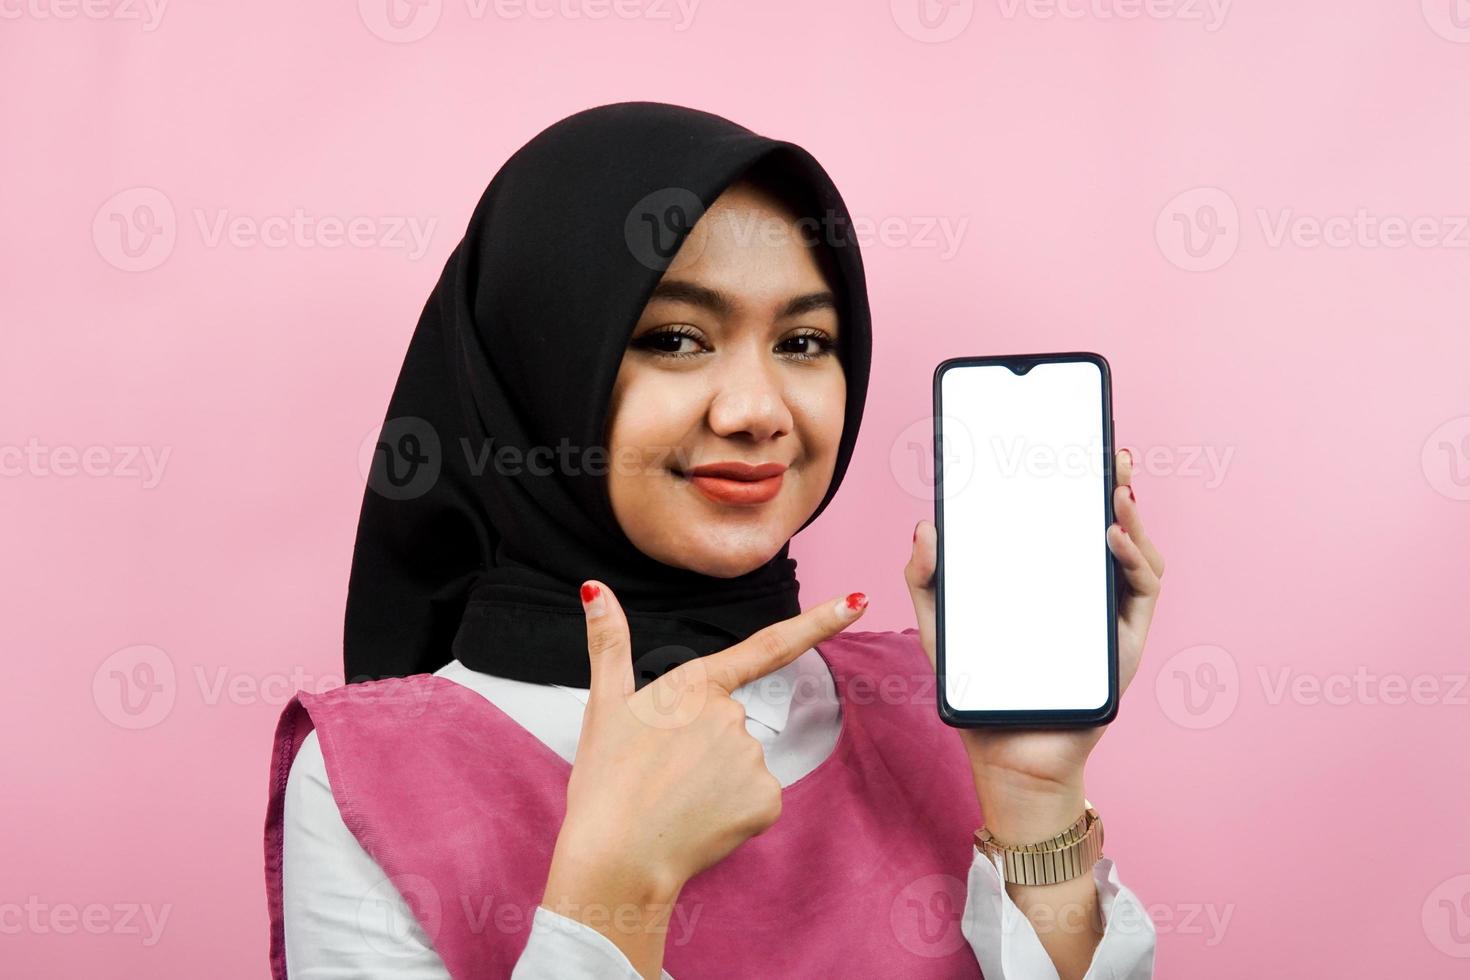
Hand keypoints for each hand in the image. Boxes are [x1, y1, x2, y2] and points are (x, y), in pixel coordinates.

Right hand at [542, 580, 867, 974]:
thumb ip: (608, 643)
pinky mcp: (766, 801)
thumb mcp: (603, 706)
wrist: (616, 859)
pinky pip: (756, 800)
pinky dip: (732, 812)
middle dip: (704, 746)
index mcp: (696, 686)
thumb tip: (595, 588)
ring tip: (675, 800)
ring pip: (742, 764)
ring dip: (715, 781)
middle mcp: (733, 716)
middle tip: (662, 774)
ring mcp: (753, 759)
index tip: (859, 600)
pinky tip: (699, 821)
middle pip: (731, 724)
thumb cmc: (606, 783)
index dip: (819, 622)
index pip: (769, 645)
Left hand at [904, 448, 1164, 836]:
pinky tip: (1113, 536)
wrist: (1007, 754)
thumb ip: (924, 577)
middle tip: (1110, 450)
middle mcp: (1083, 590)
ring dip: (1130, 515)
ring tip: (1115, 486)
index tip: (1069, 443)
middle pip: (1107, 527)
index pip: (1064, 522)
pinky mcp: (1125, 641)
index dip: (1073, 483)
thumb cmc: (978, 688)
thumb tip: (924, 525)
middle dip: (1114, 484)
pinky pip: (1141, 591)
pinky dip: (1133, 558)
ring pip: (1134, 552)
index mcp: (1045, 578)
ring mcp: (1109, 613)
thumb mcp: (938, 624)